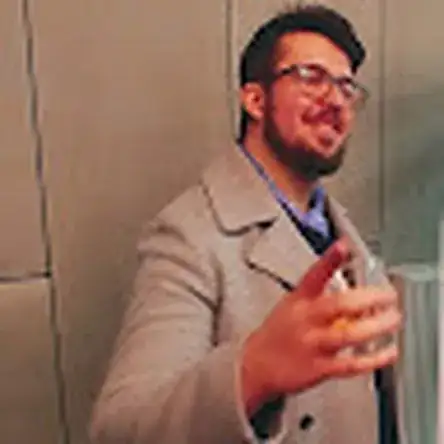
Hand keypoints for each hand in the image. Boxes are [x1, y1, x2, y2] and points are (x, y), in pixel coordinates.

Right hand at [241, 238, 400, 416]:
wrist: (256, 364)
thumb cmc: (278, 332)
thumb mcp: (292, 305)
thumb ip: (320, 297)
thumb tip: (354, 291)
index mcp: (298, 301)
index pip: (313, 275)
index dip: (329, 260)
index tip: (342, 245)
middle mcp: (305, 319)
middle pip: (338, 305)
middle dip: (368, 298)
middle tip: (388, 295)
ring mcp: (311, 344)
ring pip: (348, 334)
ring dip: (375, 327)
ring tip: (392, 319)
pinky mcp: (318, 368)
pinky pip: (350, 364)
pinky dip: (373, 359)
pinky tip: (387, 352)